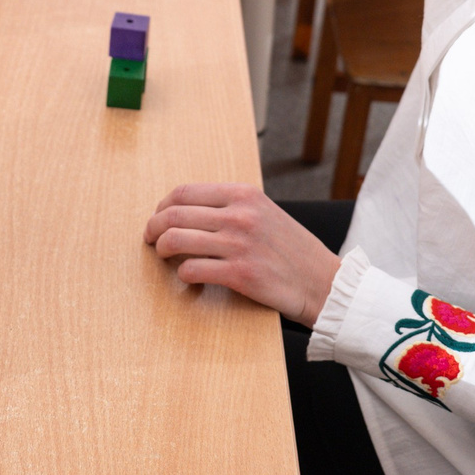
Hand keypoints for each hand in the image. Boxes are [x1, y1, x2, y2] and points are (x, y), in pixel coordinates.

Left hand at [143, 184, 340, 324]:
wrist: (324, 282)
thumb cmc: (292, 250)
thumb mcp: (265, 212)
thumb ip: (231, 207)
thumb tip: (186, 210)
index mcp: (244, 194)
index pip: (184, 192)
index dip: (162, 207)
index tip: (157, 218)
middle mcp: (240, 215)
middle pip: (174, 214)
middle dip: (153, 228)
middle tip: (149, 238)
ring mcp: (239, 245)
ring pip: (176, 241)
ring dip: (161, 250)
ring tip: (162, 256)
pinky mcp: (239, 275)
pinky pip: (191, 271)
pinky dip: (182, 275)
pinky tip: (187, 277)